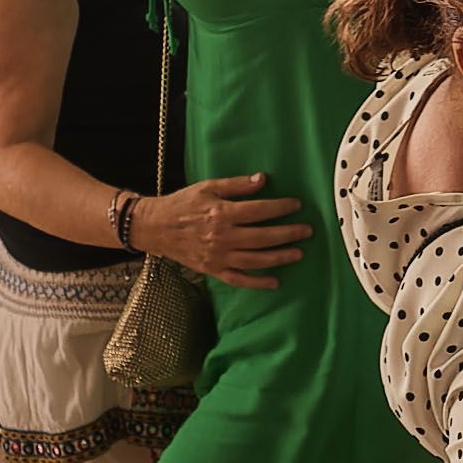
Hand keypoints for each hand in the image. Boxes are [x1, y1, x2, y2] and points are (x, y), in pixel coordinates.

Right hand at [139, 171, 306, 287]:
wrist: (155, 228)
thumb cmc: (181, 205)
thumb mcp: (207, 187)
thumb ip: (236, 185)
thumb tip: (262, 180)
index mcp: (221, 213)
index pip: (259, 211)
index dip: (281, 208)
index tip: (297, 205)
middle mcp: (222, 237)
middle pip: (263, 237)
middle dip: (288, 234)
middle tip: (307, 231)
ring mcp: (218, 256)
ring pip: (256, 260)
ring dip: (280, 258)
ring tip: (298, 253)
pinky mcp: (213, 270)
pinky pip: (239, 279)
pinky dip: (258, 282)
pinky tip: (275, 281)